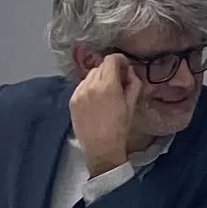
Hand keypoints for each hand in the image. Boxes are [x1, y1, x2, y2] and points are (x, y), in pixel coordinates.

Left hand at [67, 51, 146, 175]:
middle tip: (117, 81)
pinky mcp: (72, 100)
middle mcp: (91, 85)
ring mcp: (79, 92)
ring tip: (106, 92)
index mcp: (107, 85)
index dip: (120, 60)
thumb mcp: (132, 104)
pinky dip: (89, 88)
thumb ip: (133, 82)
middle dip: (110, 70)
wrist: (102, 148)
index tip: (124, 67)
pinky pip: (82, 86)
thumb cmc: (120, 127)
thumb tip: (129, 71)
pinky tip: (95, 100)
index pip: (111, 59)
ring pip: (90, 75)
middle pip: (101, 66)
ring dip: (99, 78)